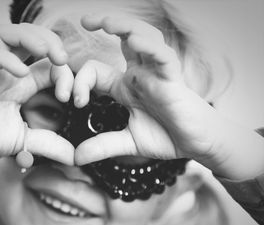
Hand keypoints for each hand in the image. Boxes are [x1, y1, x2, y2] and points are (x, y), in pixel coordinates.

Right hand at [0, 23, 74, 164]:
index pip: (48, 63)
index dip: (63, 71)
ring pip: (6, 33)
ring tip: (45, 52)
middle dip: (50, 39)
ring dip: (29, 37)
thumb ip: (50, 145)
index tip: (69, 95)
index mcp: (24, 83)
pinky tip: (21, 72)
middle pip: (28, 35)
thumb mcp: (26, 142)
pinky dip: (6, 59)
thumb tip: (73, 156)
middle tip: (62, 57)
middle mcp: (8, 71)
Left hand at [73, 15, 222, 165]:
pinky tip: (135, 40)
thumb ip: (102, 147)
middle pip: (123, 39)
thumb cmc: (166, 137)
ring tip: (107, 22)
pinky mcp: (173, 80)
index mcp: (126, 86)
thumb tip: (75, 158)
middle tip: (85, 20)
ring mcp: (156, 74)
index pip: (97, 71)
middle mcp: (140, 74)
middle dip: (105, 25)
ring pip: (144, 39)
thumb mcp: (127, 143)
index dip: (81, 81)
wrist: (197, 145)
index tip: (74, 101)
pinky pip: (163, 58)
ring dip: (126, 27)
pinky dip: (150, 48)